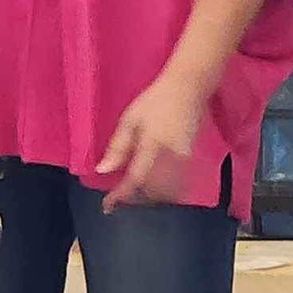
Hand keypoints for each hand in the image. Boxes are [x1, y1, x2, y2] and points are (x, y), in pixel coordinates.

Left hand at [96, 71, 207, 211]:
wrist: (189, 87)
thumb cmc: (156, 100)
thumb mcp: (130, 118)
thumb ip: (118, 147)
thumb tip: (103, 170)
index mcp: (152, 146)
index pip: (134, 180)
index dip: (120, 196)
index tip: (107, 205)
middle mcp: (170, 157)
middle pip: (152, 192)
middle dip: (135, 199)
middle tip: (118, 197)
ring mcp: (183, 160)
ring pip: (166, 191)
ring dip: (149, 197)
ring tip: (134, 192)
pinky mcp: (190, 159)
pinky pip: (176, 184)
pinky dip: (163, 191)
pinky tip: (152, 185)